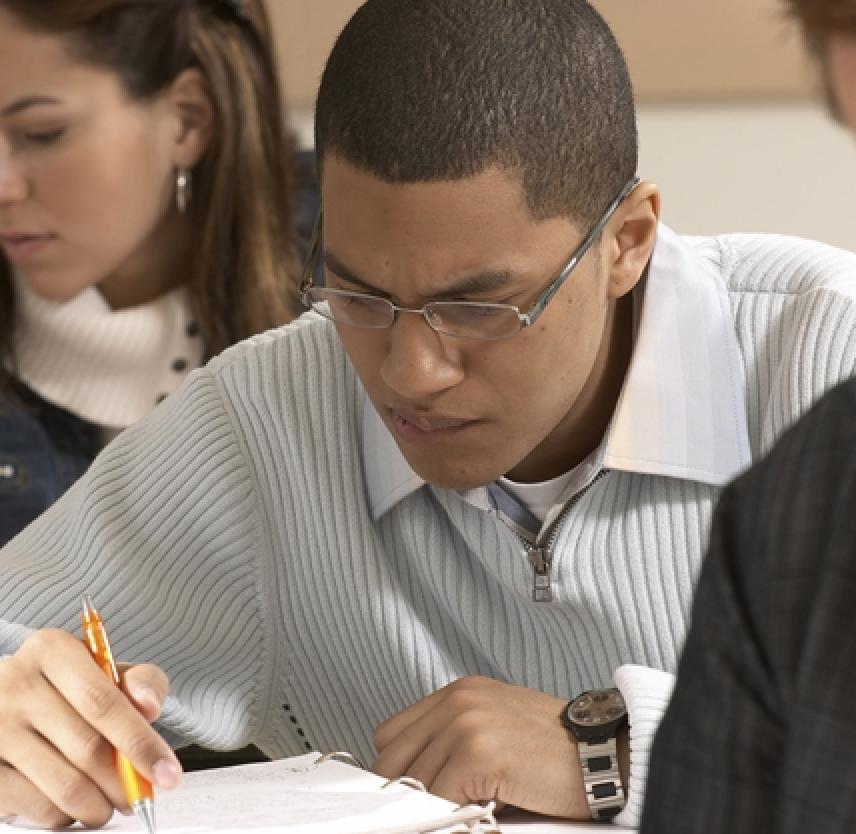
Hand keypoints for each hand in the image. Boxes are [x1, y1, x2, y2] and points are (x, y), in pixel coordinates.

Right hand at [0, 629, 181, 827]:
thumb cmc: (70, 689)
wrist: (7, 705)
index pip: (102, 702)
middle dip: (125, 782)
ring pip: (64, 784)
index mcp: (51, 650)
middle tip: (142, 796)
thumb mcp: (107, 672)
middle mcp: (15, 682)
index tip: (167, 773)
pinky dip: (65, 814)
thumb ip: (141, 682)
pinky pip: (36, 806)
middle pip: (87, 748)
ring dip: (99, 805)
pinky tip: (74, 805)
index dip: (140, 742)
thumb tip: (149, 707)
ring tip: (111, 804)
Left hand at [372, 676, 597, 819]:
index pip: (391, 735)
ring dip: (432, 808)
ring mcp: (465, 724)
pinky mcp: (478, 753)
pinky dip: (452, 816)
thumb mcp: (496, 727)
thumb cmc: (556, 749)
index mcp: (458, 693)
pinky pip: (440, 800)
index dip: (397, 770)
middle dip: (406, 793)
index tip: (405, 795)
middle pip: (392, 759)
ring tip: (462, 812)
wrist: (604, 754)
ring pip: (414, 784)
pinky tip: (478, 815)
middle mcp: (457, 701)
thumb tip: (416, 783)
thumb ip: (453, 741)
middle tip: (430, 813)